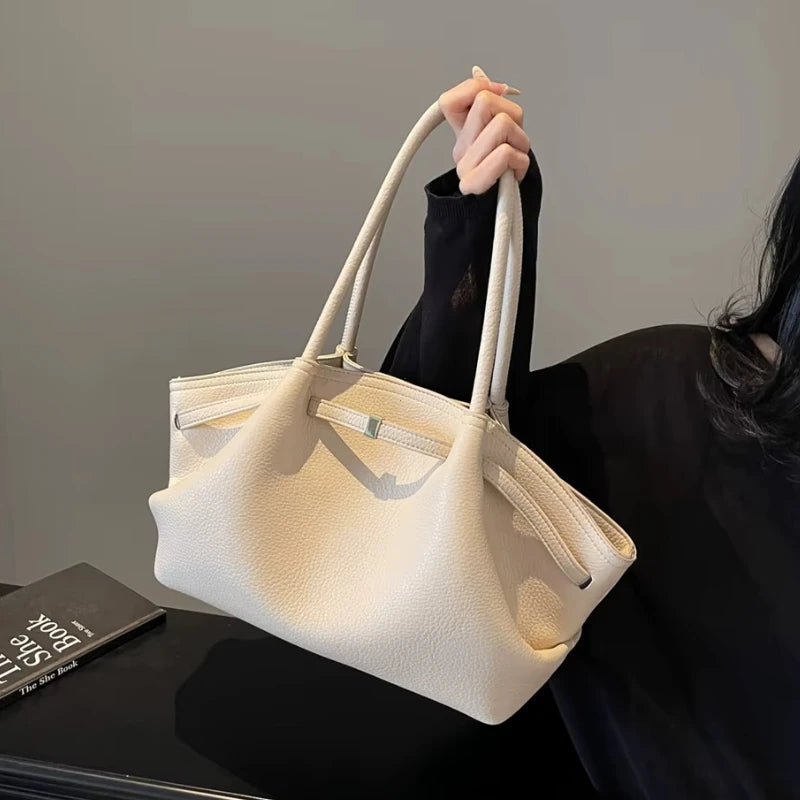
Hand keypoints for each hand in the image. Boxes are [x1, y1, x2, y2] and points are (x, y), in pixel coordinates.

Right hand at [438, 65, 529, 194]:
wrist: (503, 215)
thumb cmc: (509, 177)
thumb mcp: (503, 133)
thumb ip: (492, 104)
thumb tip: (480, 75)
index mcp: (462, 135)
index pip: (450, 99)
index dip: (475, 89)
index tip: (495, 98)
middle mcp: (460, 150)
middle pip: (485, 101)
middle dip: (511, 115)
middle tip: (511, 140)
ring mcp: (465, 167)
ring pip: (502, 123)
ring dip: (521, 140)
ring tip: (515, 158)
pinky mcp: (475, 184)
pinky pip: (504, 153)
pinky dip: (520, 161)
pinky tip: (515, 172)